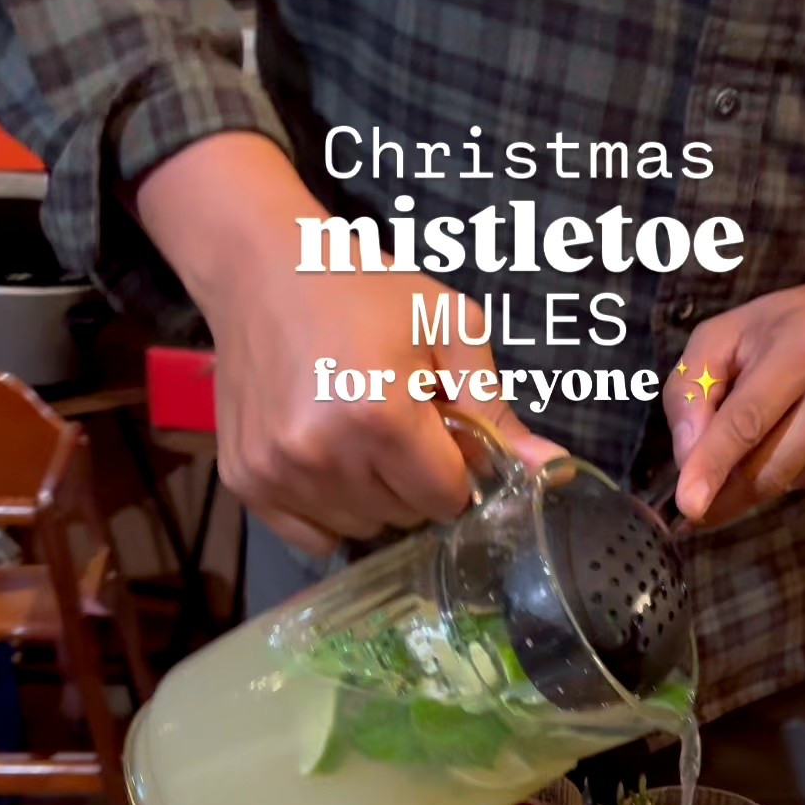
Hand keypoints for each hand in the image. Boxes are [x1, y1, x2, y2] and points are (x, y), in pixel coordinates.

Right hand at [137, 135, 557, 553]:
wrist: (260, 268)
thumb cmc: (362, 288)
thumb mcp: (446, 328)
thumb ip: (496, 407)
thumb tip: (556, 469)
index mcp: (380, 417)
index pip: (446, 498)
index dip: (453, 469)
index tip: (437, 432)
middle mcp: (324, 454)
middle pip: (405, 517)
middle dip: (413, 481)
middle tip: (394, 424)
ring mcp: (279, 473)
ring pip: (362, 529)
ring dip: (373, 497)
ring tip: (357, 435)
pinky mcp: (247, 482)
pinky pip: (313, 537)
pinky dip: (329, 511)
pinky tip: (326, 459)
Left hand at [663, 267, 804, 528]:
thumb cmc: (781, 327)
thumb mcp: (723, 334)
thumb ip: (691, 387)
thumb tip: (687, 458)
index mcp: (803, 349)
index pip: (748, 420)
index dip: (714, 464)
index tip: (688, 505)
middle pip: (767, 469)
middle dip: (722, 497)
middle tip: (691, 508)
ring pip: (782, 483)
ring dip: (747, 481)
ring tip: (744, 445)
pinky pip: (803, 483)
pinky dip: (778, 473)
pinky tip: (784, 439)